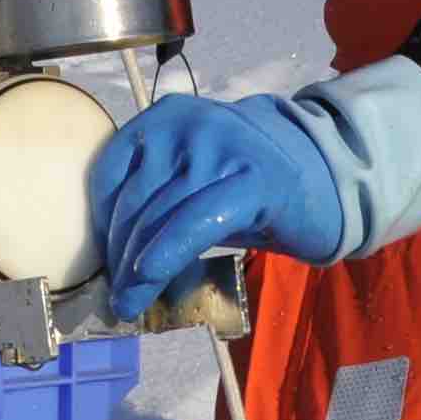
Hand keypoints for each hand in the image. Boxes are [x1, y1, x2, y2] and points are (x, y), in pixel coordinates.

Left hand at [86, 94, 349, 321]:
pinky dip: (169, 252)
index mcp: (165, 116)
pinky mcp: (251, 181)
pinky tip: (151, 278)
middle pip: (135, 198)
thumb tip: (111, 256)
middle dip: (118, 253)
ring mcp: (221, 148)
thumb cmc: (243, 183)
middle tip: (116, 295)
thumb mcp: (192, 177)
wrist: (320, 174)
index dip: (100, 222)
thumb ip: (155, 198)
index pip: (111, 170)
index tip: (101, 261)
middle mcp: (188, 123)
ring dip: (138, 268)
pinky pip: (197, 221)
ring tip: (130, 303)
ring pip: (162, 214)